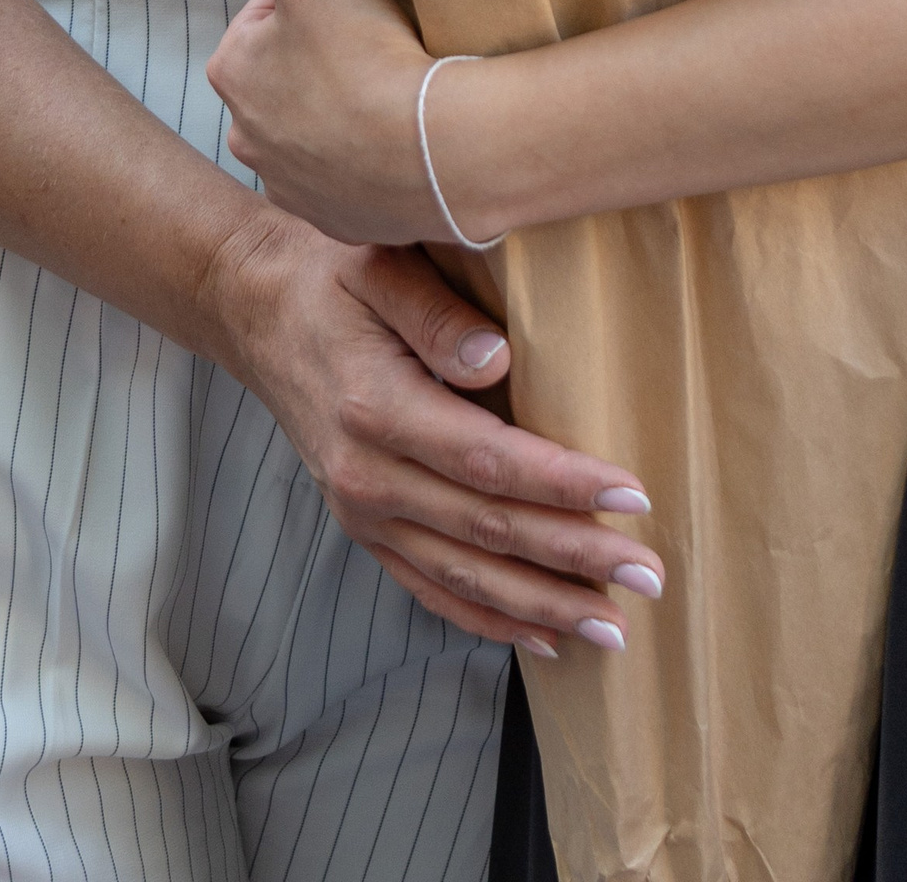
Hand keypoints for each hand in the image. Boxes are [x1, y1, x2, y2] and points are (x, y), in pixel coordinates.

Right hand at [197, 200, 664, 656]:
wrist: (258, 312)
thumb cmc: (332, 278)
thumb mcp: (379, 267)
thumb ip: (437, 314)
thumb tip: (496, 359)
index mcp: (378, 409)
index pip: (489, 461)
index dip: (564, 485)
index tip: (632, 497)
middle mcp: (368, 476)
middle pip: (488, 530)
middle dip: (575, 558)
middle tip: (649, 576)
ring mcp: (364, 512)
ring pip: (466, 576)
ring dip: (543, 607)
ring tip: (614, 626)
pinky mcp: (365, 528)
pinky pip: (432, 589)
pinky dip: (489, 621)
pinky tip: (544, 639)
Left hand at [210, 0, 446, 243]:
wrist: (431, 154)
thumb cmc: (365, 54)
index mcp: (232, 72)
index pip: (272, 11)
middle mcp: (248, 136)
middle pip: (294, 70)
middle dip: (330, 52)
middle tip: (384, 35)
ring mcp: (293, 184)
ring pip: (321, 125)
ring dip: (349, 105)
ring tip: (399, 84)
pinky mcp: (337, 218)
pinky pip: (352, 176)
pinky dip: (372, 156)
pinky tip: (403, 134)